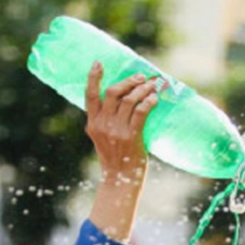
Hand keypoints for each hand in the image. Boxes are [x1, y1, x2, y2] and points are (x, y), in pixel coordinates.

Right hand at [85, 63, 157, 184]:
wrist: (120, 180)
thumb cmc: (115, 160)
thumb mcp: (101, 139)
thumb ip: (103, 123)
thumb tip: (115, 106)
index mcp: (93, 124)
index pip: (90, 96)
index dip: (94, 77)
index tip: (99, 63)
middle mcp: (102, 125)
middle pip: (113, 92)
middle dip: (129, 81)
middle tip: (141, 76)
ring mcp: (116, 130)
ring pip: (129, 100)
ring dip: (143, 89)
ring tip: (153, 85)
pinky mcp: (131, 137)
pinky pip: (141, 112)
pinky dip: (148, 102)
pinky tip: (155, 99)